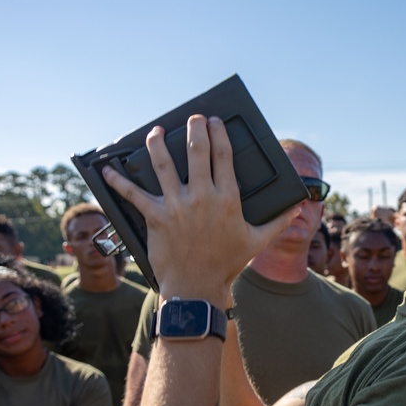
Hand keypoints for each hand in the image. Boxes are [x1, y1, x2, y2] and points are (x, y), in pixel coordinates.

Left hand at [102, 115, 295, 303]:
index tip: (216, 121)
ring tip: (156, 132)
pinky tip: (107, 168)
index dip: (219, 133)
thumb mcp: (257, 241)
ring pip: (163, 164)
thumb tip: (298, 207)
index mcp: (227, 199)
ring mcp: (177, 206)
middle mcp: (202, 197)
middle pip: (196, 151)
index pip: (223, 156)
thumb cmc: (227, 264)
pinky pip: (132, 194)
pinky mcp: (155, 217)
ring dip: (157, 144)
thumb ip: (279, 221)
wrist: (196, 288)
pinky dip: (117, 180)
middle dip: (194, 128)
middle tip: (192, 118)